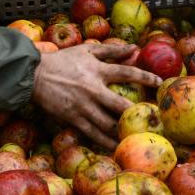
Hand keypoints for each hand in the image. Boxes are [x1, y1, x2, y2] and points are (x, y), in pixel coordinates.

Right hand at [32, 44, 161, 150]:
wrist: (34, 75)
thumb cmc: (62, 61)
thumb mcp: (87, 51)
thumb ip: (112, 50)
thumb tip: (135, 47)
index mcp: (98, 71)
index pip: (127, 73)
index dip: (145, 78)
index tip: (159, 83)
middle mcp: (93, 90)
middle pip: (121, 105)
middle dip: (137, 113)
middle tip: (152, 120)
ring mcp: (83, 106)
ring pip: (108, 124)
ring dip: (123, 132)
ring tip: (138, 137)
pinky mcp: (73, 118)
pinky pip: (93, 133)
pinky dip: (105, 141)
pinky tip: (115, 147)